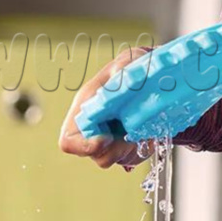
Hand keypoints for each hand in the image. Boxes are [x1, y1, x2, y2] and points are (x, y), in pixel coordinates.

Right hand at [59, 46, 152, 169]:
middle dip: (114, 149)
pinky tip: (148, 132)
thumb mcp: (129, 61)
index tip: (107, 137)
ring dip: (129, 149)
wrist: (152, 78)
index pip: (69, 140)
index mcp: (85, 105)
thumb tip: (120, 78)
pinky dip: (142, 148)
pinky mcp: (125, 146)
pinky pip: (130, 158)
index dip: (84, 145)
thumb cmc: (132, 68)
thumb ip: (123, 68)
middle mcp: (93, 126)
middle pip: (92, 154)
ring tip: (143, 130)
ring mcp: (108, 139)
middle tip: (133, 135)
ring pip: (111, 158)